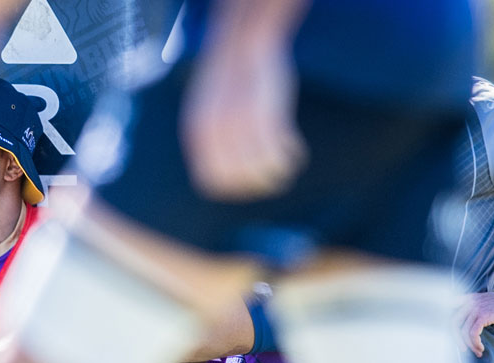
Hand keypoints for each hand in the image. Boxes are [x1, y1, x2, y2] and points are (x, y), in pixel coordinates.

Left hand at [180, 19, 305, 199]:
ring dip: (277, 176)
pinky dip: (291, 157)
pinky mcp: (267, 114)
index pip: (210, 184)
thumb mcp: (207, 111)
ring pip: (259, 172)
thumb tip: (224, 172)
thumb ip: (209, 140)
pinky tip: (296, 148)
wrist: (242, 42)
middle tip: (272, 178)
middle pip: (235, 182)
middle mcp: (215, 132)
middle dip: (256, 187)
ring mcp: (240, 123)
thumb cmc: (228, 78)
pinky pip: (280, 153)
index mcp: (198, 134)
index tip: (246, 181)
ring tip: (287, 167)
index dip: (230, 189)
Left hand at [456, 292, 493, 357]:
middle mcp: (468, 303)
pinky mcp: (483, 316)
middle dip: (457, 339)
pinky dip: (475, 343)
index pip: (450, 313)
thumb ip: (473, 309)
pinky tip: (481, 348)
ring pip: (464, 331)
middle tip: (463, 349)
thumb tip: (466, 326)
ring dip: (470, 345)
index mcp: (467, 299)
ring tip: (477, 351)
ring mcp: (475, 309)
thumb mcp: (484, 302)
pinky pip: (473, 333)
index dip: (450, 326)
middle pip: (453, 324)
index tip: (456, 338)